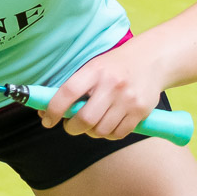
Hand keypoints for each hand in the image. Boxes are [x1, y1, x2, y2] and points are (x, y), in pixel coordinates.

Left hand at [38, 41, 165, 139]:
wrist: (150, 60)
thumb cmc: (114, 66)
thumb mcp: (93, 67)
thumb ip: (74, 87)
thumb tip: (46, 109)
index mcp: (94, 71)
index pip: (68, 92)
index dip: (54, 109)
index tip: (47, 119)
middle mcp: (111, 85)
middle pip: (86, 119)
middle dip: (72, 128)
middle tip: (70, 126)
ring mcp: (128, 100)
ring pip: (101, 130)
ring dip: (91, 132)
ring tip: (90, 124)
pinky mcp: (141, 112)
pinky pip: (118, 134)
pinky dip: (108, 134)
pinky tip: (106, 125)